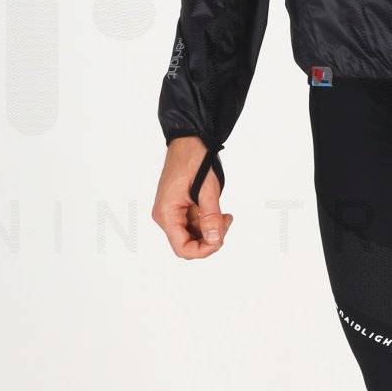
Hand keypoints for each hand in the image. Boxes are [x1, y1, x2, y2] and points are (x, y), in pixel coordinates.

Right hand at [151, 136, 233, 258]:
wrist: (189, 140)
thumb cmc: (194, 159)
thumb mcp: (207, 190)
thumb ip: (211, 217)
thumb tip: (215, 240)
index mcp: (167, 213)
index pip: (183, 249)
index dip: (204, 250)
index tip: (220, 238)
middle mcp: (165, 216)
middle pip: (188, 244)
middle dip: (210, 238)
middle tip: (225, 221)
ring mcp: (171, 213)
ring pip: (193, 236)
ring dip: (211, 230)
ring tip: (224, 215)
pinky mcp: (178, 208)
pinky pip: (193, 225)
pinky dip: (207, 222)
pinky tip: (218, 212)